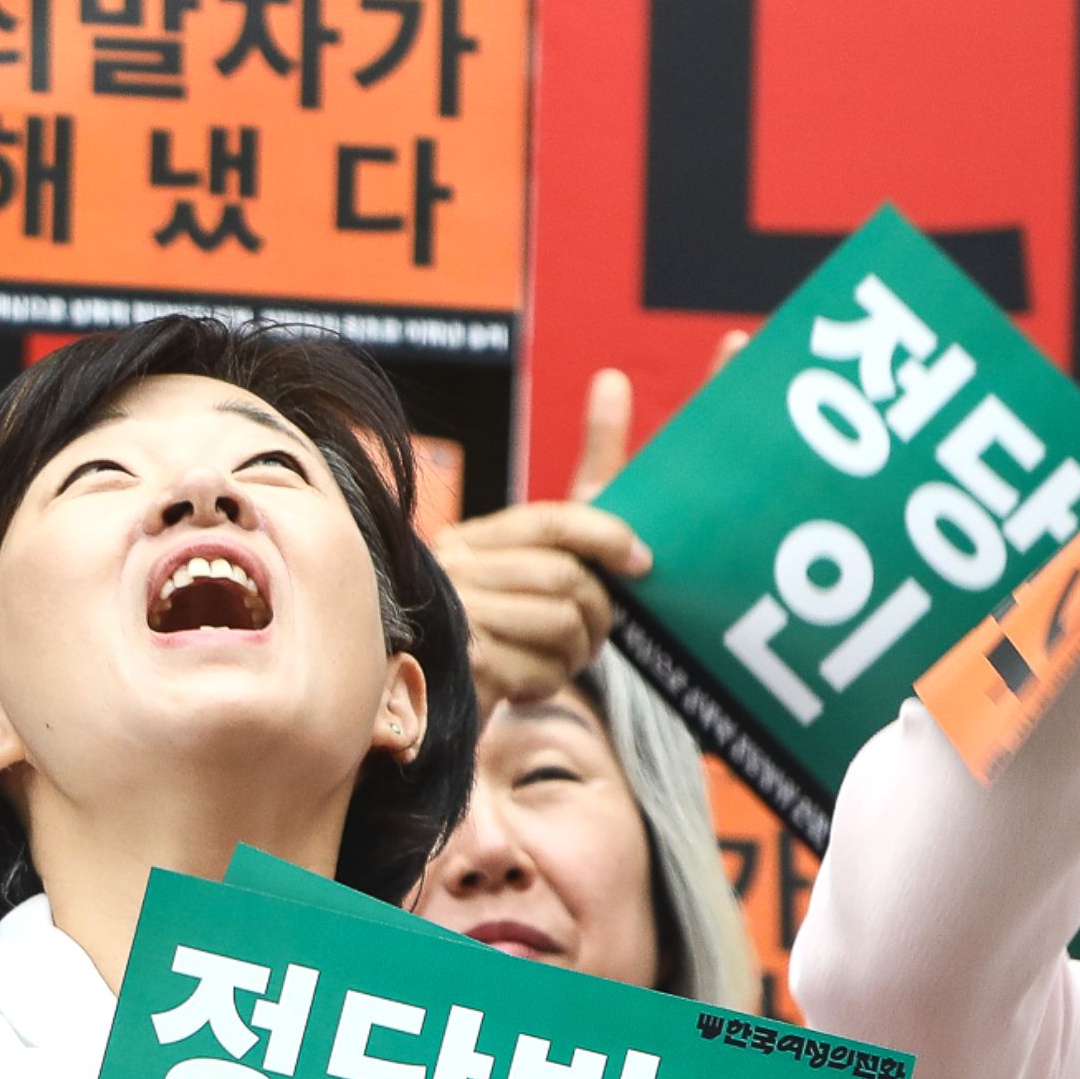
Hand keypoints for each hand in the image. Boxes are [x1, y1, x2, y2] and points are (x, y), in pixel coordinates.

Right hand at [435, 366, 653, 708]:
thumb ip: (587, 478)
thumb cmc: (511, 616)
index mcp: (474, 538)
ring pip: (560, 624)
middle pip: (566, 579)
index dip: (608, 539)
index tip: (642, 564)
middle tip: (591, 636)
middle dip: (598, 614)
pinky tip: (527, 686)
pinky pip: (540, 672)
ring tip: (556, 660)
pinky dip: (549, 684)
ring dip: (576, 652)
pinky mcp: (458, 668)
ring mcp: (452, 617)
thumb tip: (612, 377)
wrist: (437, 700)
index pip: (553, 523)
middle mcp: (453, 569)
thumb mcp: (549, 547)